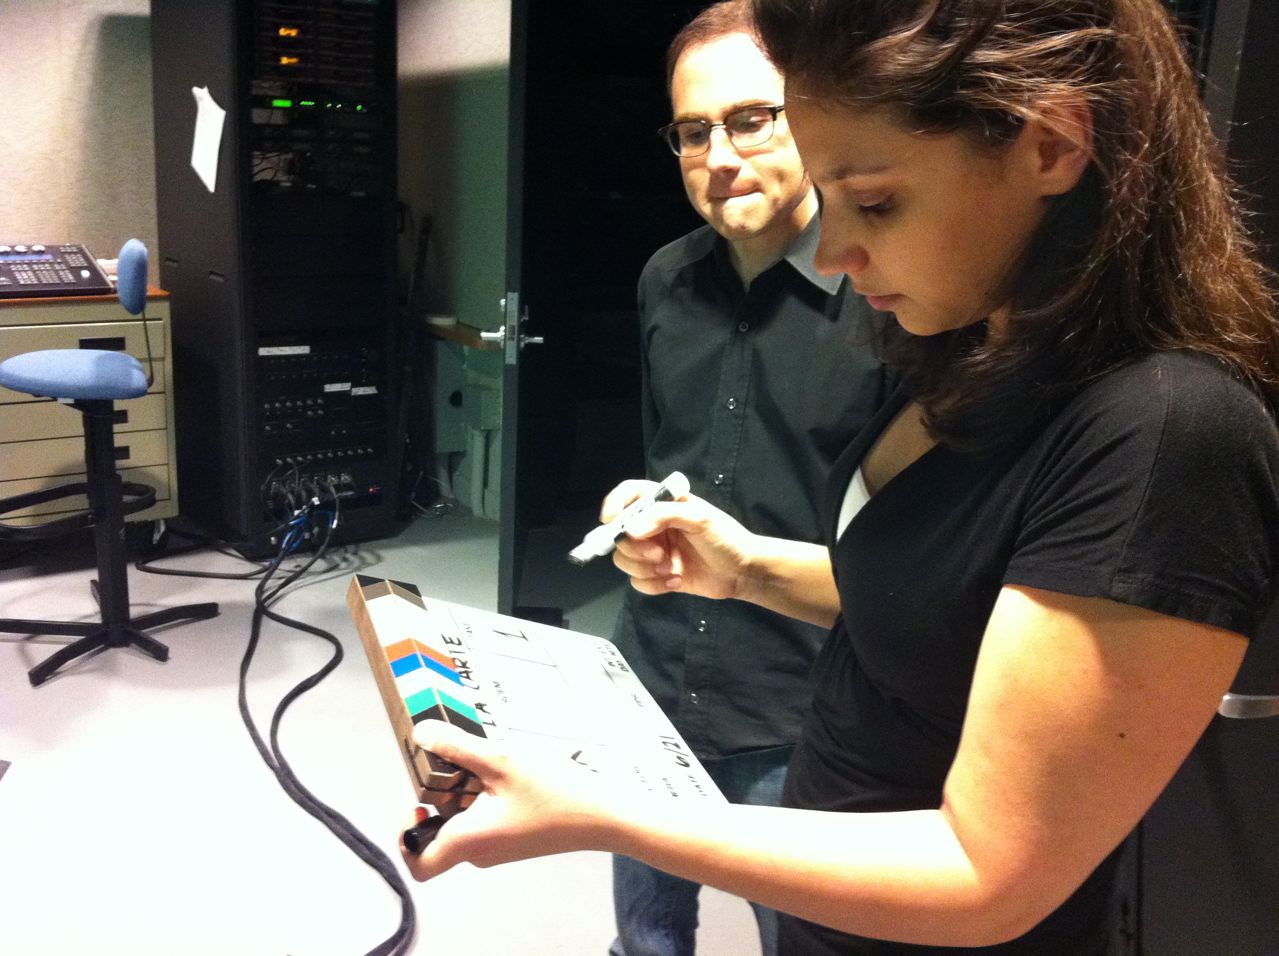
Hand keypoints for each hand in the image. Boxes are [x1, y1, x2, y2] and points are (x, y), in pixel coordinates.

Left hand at [400, 720, 622, 880]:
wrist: (602, 816)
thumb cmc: (555, 793)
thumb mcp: (501, 761)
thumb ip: (457, 748)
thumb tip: (420, 735)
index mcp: (469, 841)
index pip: (419, 863)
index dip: (406, 837)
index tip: (419, 802)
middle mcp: (480, 852)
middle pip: (439, 834)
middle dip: (442, 798)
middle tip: (458, 767)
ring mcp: (499, 847)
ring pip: (463, 824)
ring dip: (466, 793)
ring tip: (488, 763)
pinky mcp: (515, 838)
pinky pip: (484, 821)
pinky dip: (485, 797)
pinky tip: (507, 773)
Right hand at [601, 480, 755, 598]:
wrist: (742, 572)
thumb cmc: (726, 537)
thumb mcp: (700, 518)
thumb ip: (664, 516)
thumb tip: (630, 530)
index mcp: (663, 504)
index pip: (629, 494)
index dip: (615, 504)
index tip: (611, 521)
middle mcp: (653, 526)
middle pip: (620, 534)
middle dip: (635, 548)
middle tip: (658, 555)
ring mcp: (653, 552)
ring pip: (624, 560)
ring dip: (643, 568)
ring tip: (670, 569)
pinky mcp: (657, 575)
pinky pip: (637, 582)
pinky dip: (653, 585)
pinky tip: (675, 581)